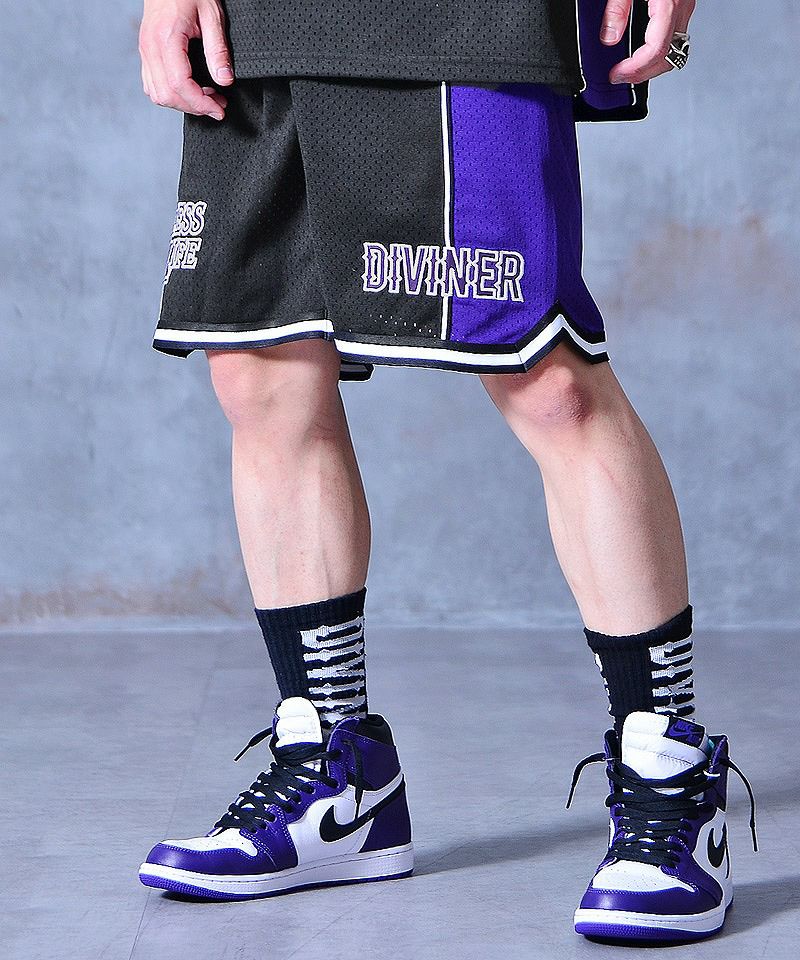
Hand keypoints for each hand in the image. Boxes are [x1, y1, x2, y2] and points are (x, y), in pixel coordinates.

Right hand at [139, 0, 233, 119]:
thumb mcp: (212, 15)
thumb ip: (218, 50)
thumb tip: (224, 80)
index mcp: (166, 37)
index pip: (179, 84)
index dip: (200, 104)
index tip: (219, 109)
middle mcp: (151, 47)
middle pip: (166, 95)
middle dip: (194, 107)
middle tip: (216, 106)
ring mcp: (145, 51)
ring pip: (157, 94)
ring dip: (182, 104)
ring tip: (206, 99)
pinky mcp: (146, 53)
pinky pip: (152, 85)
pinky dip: (171, 94)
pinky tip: (190, 90)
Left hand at [601, 0, 695, 83]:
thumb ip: (617, 10)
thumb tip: (609, 38)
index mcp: (669, 4)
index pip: (656, 50)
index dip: (635, 69)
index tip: (616, 75)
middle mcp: (681, 9)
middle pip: (668, 58)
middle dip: (642, 74)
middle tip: (619, 77)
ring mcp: (684, 9)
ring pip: (675, 52)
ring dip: (652, 67)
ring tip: (629, 69)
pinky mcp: (681, 8)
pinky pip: (674, 39)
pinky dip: (657, 53)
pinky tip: (641, 52)